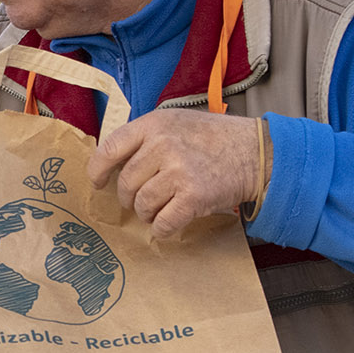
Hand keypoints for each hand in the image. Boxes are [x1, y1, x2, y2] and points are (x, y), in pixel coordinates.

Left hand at [86, 110, 268, 239]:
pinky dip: (163, 229)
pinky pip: (163, 223)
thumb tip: (114, 165)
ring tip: (163, 208)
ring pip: (142, 205)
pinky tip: (171, 223)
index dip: (98, 170)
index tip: (98, 183)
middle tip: (143, 200)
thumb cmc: (215, 139)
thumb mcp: (177, 123)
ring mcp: (178, 171)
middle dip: (130, 198)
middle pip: (125, 183)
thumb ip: (147, 138)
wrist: (255, 152)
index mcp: (154, 124)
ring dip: (148, 214)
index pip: (110, 148)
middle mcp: (162, 145)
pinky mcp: (193, 196)